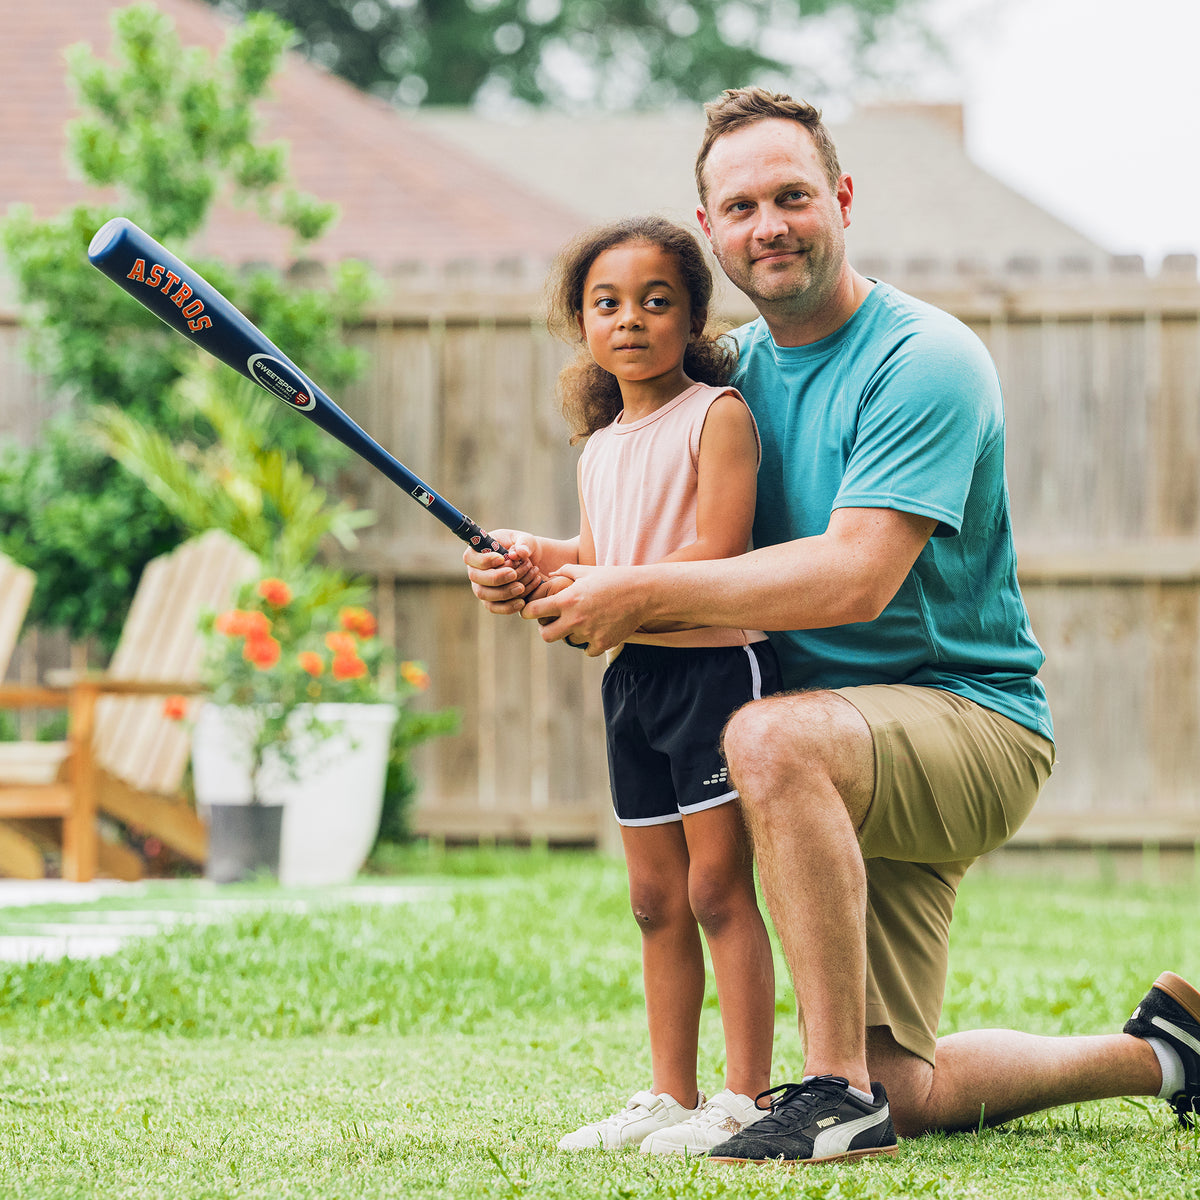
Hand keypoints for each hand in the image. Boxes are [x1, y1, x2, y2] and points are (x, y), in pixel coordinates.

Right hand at [463, 530, 541, 614]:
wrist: (531, 564)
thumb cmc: (523, 548)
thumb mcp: (526, 540)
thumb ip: (524, 543)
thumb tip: (520, 552)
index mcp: (478, 552)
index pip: (471, 557)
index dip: (484, 560)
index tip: (502, 559)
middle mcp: (476, 571)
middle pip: (476, 577)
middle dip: (495, 577)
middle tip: (514, 574)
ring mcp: (481, 586)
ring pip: (484, 594)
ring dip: (502, 592)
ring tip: (521, 587)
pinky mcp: (491, 600)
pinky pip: (494, 607)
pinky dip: (507, 607)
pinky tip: (521, 602)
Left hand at [522, 564, 646, 656]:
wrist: (642, 592)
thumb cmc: (613, 578)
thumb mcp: (587, 570)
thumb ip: (565, 571)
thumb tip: (549, 574)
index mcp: (567, 600)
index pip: (534, 611)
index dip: (528, 611)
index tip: (532, 611)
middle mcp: (575, 619)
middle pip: (546, 635)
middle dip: (546, 629)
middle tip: (553, 623)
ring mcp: (589, 633)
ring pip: (569, 641)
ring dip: (572, 633)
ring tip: (583, 621)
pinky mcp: (603, 643)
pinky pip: (587, 650)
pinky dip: (589, 643)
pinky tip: (596, 630)